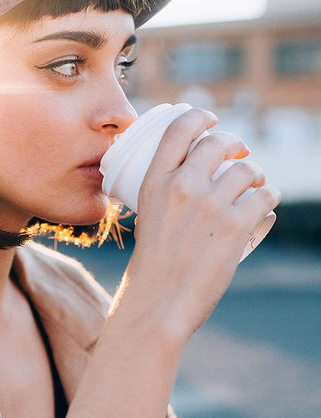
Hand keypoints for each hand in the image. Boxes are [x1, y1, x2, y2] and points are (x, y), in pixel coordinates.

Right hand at [122, 108, 280, 344]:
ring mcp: (210, 205)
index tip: (210, 119)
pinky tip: (264, 206)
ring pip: (248, 170)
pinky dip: (268, 200)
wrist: (159, 301)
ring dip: (256, 176)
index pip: (179, 129)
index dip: (199, 116)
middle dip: (235, 144)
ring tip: (255, 186)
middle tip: (240, 155)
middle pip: (218, 142)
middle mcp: (182, 186)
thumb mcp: (148, 214)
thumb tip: (194, 177)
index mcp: (154, 181)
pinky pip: (265, 198)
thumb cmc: (152, 262)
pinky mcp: (236, 226)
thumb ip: (166, 192)